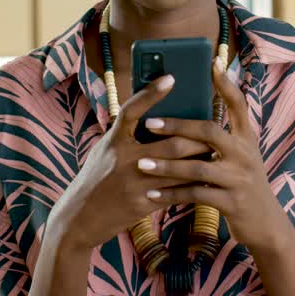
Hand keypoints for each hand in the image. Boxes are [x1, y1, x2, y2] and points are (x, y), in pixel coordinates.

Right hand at [47, 74, 212, 253]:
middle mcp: (123, 159)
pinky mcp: (142, 204)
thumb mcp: (104, 151)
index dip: (150, 93)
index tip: (170, 78)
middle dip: (198, 139)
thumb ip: (125, 136)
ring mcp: (134, 183)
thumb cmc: (96, 179)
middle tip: (213, 132)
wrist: (79, 217)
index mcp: (113, 141)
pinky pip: (175, 192)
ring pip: (179, 169)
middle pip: (172, 143)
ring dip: (200, 162)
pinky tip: (204, 180)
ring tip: (215, 154)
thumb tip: (156, 119)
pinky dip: (191, 185)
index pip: (132, 110)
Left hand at [134, 62, 293, 253]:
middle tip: (149, 123)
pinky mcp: (232, 202)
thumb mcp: (239, 155)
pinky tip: (151, 193)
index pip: (239, 105)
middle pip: (210, 132)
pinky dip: (171, 194)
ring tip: (141, 164)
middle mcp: (246, 154)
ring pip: (197, 167)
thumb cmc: (241, 182)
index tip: (213, 63)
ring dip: (166, 166)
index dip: (226, 84)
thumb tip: (186, 116)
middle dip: (177, 126)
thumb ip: (220, 137)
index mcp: (247, 138)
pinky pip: (195, 195)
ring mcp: (239, 179)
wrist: (264, 222)